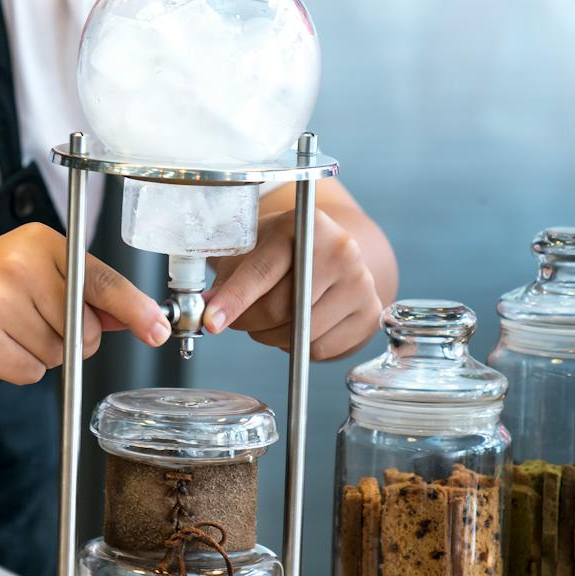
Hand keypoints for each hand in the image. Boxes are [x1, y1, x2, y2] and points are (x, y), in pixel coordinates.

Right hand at [0, 223, 171, 384]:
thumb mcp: (38, 267)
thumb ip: (88, 291)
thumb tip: (138, 317)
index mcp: (39, 242)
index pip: (98, 280)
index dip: (133, 308)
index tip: (157, 329)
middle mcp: (16, 268)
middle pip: (84, 329)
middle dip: (73, 336)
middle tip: (37, 318)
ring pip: (58, 355)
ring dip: (44, 352)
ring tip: (11, 328)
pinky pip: (31, 373)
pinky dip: (21, 367)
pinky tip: (0, 344)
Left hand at [204, 209, 382, 359]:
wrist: (325, 251)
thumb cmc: (279, 250)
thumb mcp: (249, 248)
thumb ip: (227, 277)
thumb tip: (205, 311)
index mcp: (305, 225)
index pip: (263, 271)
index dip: (234, 300)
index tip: (212, 322)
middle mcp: (342, 250)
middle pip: (281, 308)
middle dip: (249, 321)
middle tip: (240, 318)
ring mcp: (361, 283)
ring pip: (301, 334)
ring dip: (273, 336)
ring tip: (272, 317)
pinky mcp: (369, 315)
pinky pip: (321, 349)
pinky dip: (300, 346)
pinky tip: (298, 324)